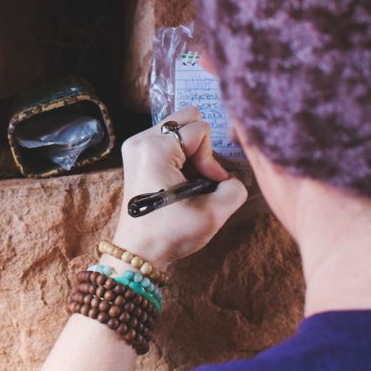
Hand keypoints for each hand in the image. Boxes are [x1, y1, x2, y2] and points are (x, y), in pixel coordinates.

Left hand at [109, 106, 247, 270]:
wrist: (139, 251)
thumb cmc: (171, 233)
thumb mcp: (213, 214)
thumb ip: (235, 188)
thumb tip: (232, 176)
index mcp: (155, 148)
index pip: (199, 130)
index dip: (211, 156)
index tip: (207, 183)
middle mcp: (140, 140)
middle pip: (186, 119)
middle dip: (200, 146)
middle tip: (200, 176)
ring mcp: (134, 146)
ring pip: (177, 128)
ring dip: (190, 151)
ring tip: (190, 180)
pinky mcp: (135, 155)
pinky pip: (166, 139)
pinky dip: (179, 154)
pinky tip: (178, 178)